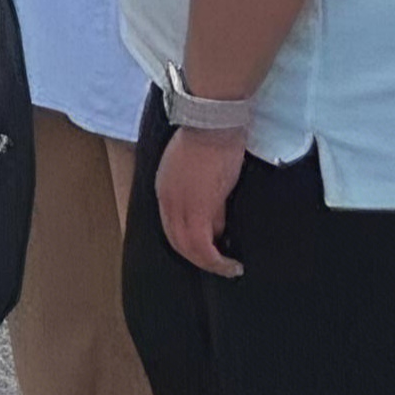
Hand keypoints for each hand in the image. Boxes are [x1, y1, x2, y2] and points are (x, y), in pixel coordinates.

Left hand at [155, 125, 246, 276]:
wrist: (212, 125)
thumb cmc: (210, 142)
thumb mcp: (198, 174)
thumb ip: (203, 199)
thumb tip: (217, 222)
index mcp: (164, 190)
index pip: (171, 227)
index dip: (188, 244)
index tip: (206, 252)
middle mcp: (167, 201)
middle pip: (177, 242)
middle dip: (198, 259)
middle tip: (218, 267)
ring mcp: (181, 206)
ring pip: (188, 248)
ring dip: (209, 263)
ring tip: (227, 269)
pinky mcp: (199, 208)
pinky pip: (203, 246)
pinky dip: (215, 261)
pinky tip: (230, 265)